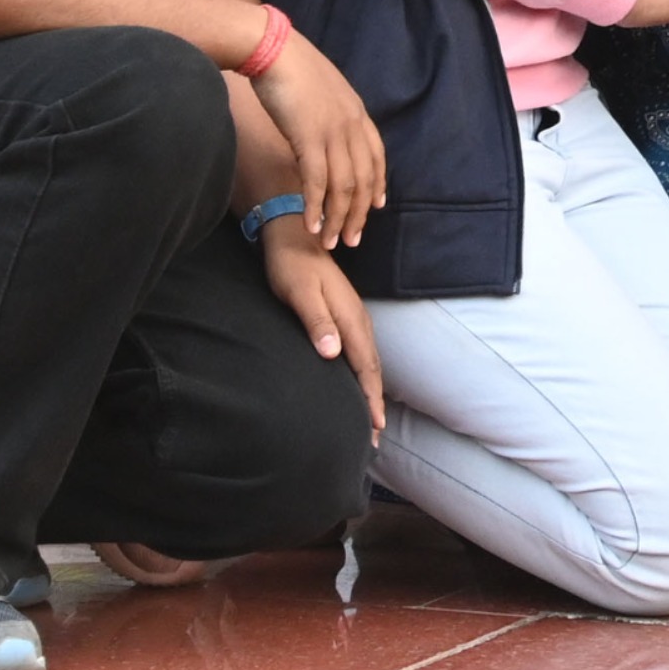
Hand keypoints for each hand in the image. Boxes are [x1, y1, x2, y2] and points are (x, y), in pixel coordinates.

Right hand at [250, 34, 386, 249]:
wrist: (274, 49)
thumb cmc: (290, 67)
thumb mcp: (320, 92)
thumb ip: (328, 114)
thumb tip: (321, 129)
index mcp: (356, 112)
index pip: (376, 155)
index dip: (377, 183)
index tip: (375, 206)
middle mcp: (351, 124)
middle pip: (363, 178)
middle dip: (358, 212)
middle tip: (352, 240)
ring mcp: (332, 131)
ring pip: (344, 186)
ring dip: (337, 218)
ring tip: (331, 242)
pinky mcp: (308, 138)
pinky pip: (317, 182)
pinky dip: (316, 208)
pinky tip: (311, 226)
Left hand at [257, 214, 384, 437]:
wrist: (294, 235)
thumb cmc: (292, 266)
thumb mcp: (300, 293)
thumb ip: (317, 322)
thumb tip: (334, 354)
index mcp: (350, 317)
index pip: (365, 364)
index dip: (370, 397)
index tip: (375, 427)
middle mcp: (357, 318)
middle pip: (372, 366)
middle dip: (375, 400)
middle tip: (377, 435)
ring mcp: (352, 316)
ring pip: (368, 359)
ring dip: (370, 388)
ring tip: (371, 415)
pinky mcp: (343, 314)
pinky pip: (360, 351)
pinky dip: (363, 372)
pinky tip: (357, 380)